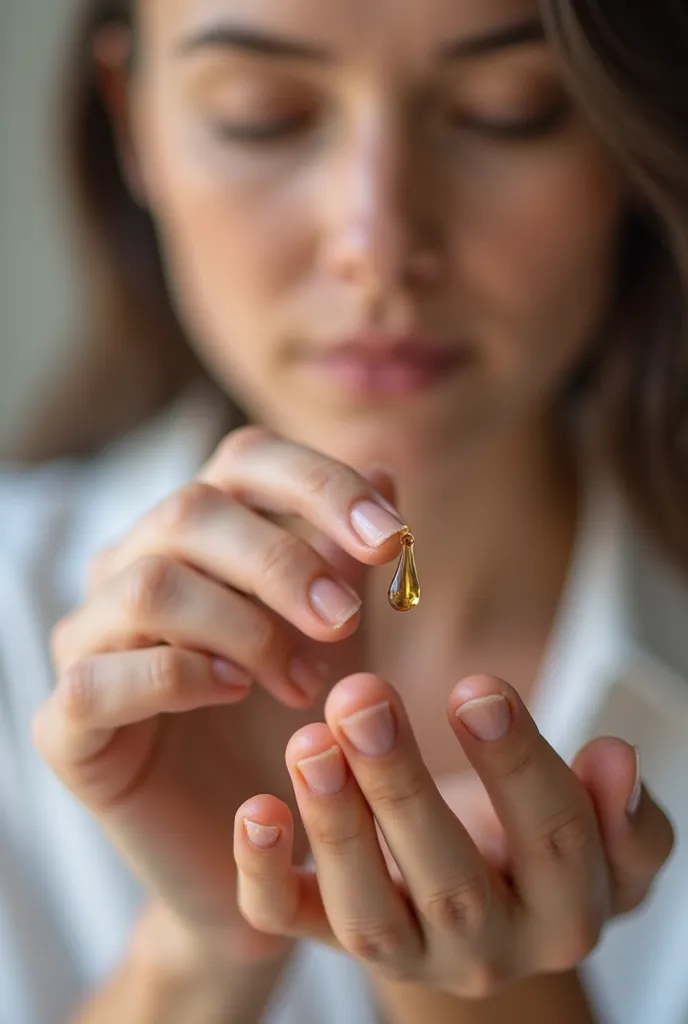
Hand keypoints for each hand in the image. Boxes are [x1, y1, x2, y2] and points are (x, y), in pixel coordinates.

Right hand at [33, 428, 404, 961]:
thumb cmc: (294, 720)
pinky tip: (233, 696)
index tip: (392, 542)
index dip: (320, 485)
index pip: (244, 459)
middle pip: (192, 510)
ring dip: (244, 627)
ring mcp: (88, 639)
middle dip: (284, 563)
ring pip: (148, 585)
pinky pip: (101, 679)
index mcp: (198, 531)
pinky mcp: (65, 721)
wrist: (256, 840)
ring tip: (303, 680)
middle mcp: (131, 566)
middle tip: (346, 621)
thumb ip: (351, 561)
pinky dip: (178, 678)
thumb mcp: (339, 635)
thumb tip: (387, 475)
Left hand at [234, 672, 673, 995]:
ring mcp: (404, 954)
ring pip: (364, 910)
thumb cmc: (542, 846)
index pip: (551, 840)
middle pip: (447, 879)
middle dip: (401, 786)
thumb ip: (619, 809)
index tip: (477, 686)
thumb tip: (616, 757)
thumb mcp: (604, 835)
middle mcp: (484, 952)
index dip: (516, 761)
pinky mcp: (332, 941)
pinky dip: (264, 875)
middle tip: (363, 698)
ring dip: (334, 824)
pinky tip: (255, 809)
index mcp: (563, 916)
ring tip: (309, 741)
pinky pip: (290, 924)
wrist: (490, 908)